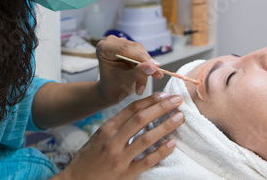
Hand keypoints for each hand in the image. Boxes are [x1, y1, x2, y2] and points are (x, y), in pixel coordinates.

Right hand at [53, 93, 183, 179]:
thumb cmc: (87, 159)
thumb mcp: (97, 137)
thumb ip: (116, 127)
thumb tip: (137, 115)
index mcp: (106, 129)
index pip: (131, 109)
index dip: (149, 100)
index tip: (164, 94)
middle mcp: (113, 141)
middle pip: (140, 119)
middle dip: (161, 108)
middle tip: (177, 100)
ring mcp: (120, 158)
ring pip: (146, 138)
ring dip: (165, 126)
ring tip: (179, 118)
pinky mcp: (126, 175)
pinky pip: (147, 161)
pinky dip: (161, 152)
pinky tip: (172, 144)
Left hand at [95, 35, 163, 104]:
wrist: (111, 90)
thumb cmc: (112, 86)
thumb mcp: (125, 82)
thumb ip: (138, 73)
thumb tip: (152, 66)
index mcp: (104, 48)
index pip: (125, 49)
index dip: (141, 57)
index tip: (154, 67)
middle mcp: (112, 43)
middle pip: (134, 49)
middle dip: (147, 63)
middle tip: (157, 75)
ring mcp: (121, 44)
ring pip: (141, 52)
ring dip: (148, 67)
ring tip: (147, 83)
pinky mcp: (130, 48)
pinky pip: (143, 55)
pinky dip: (147, 66)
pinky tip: (152, 76)